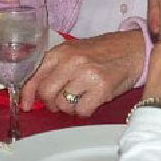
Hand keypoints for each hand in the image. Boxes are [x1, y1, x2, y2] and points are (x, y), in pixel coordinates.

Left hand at [20, 29, 144, 116]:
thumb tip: (34, 92)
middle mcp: (71, 61)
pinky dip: (85, 111)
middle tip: (61, 101)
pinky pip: (81, 111)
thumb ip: (54, 67)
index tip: (26, 105)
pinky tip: (92, 100)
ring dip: (70, 107)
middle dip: (51, 103)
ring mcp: (86, 74)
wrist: (133, 49)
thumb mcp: (74, 51)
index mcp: (61, 51)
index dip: (28, 93)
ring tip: (81, 97)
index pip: (34, 75)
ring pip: (63, 105)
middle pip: (46, 93)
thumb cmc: (102, 52)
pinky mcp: (101, 88)